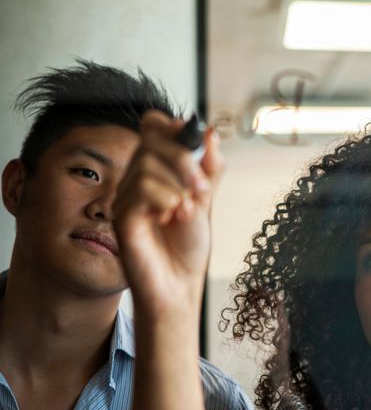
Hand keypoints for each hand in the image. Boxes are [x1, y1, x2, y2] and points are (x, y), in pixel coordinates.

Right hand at [113, 111, 223, 322]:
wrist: (180, 283)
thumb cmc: (188, 246)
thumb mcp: (206, 200)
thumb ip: (209, 168)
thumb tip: (210, 133)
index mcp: (157, 169)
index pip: (153, 126)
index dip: (171, 127)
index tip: (195, 142)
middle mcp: (137, 178)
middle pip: (151, 140)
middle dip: (183, 159)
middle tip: (202, 189)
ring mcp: (126, 196)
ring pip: (146, 165)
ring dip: (177, 186)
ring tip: (186, 212)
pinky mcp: (121, 216)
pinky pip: (142, 190)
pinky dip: (166, 201)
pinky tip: (170, 219)